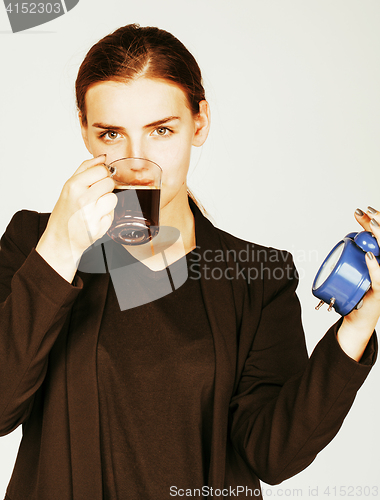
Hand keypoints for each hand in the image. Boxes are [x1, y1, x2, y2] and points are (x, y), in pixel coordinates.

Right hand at [36, 155, 116, 281]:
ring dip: (107, 202)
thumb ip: (86, 169)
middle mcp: (83, 199)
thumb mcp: (69, 186)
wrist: (61, 239)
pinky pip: (112, 214)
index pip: (102, 170)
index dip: (102, 174)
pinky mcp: (99, 227)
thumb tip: (102, 157)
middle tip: (94, 196)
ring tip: (94, 208)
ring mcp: (92, 214)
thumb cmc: (65, 212)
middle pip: (109, 183)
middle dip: (105, 188)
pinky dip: (106, 215)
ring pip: (113, 198)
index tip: (98, 179)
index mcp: (74, 186)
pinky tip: (95, 218)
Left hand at [336, 207, 379, 360]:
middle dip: (377, 224)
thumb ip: (350, 257)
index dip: (373, 222)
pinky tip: (369, 256)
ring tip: (372, 225)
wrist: (358, 318)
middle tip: (366, 213)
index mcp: (379, 260)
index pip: (378, 238)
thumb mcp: (353, 271)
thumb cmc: (357, 294)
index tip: (360, 211)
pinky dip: (375, 267)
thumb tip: (344, 239)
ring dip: (379, 238)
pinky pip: (379, 278)